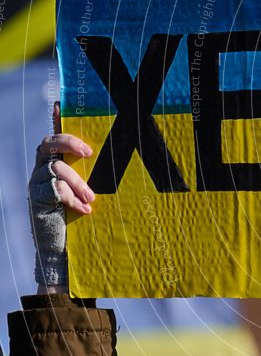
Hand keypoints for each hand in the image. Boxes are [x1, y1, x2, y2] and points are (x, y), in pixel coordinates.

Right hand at [28, 104, 93, 292]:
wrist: (63, 252)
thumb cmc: (82, 219)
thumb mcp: (92, 191)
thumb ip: (97, 174)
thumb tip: (127, 154)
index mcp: (57, 164)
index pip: (54, 137)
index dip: (55, 119)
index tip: (59, 104)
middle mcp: (43, 171)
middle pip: (48, 144)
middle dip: (69, 143)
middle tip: (90, 152)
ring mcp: (38, 186)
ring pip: (55, 169)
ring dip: (77, 182)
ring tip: (92, 198)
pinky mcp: (38, 201)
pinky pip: (53, 190)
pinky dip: (72, 199)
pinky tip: (85, 210)